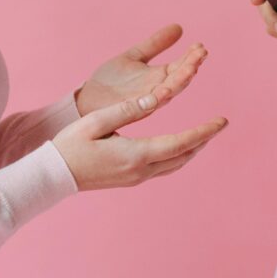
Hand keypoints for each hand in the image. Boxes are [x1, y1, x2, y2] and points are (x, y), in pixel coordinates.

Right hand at [53, 88, 227, 190]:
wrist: (53, 176)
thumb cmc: (70, 145)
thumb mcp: (96, 121)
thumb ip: (128, 110)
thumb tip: (156, 98)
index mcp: (135, 154)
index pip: (180, 142)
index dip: (204, 131)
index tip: (222, 121)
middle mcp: (140, 170)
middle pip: (184, 155)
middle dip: (204, 140)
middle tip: (220, 124)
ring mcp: (136, 177)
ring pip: (175, 164)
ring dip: (193, 149)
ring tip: (206, 134)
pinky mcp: (131, 179)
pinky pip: (164, 168)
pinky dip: (178, 155)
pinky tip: (180, 146)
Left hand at [76, 24, 208, 115]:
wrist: (88, 99)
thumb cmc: (111, 81)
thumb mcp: (134, 56)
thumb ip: (155, 44)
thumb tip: (179, 27)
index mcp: (159, 77)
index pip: (181, 66)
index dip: (191, 56)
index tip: (200, 45)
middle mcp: (158, 89)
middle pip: (180, 78)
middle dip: (191, 66)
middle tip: (201, 52)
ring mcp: (147, 100)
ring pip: (170, 91)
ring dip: (182, 80)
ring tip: (192, 68)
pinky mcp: (134, 110)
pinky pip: (150, 104)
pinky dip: (159, 98)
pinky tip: (166, 89)